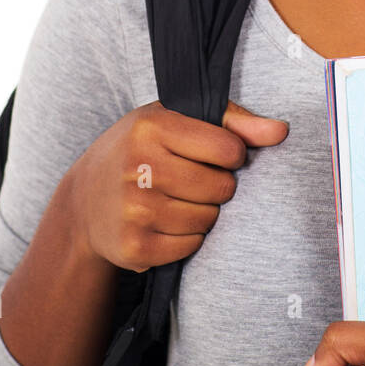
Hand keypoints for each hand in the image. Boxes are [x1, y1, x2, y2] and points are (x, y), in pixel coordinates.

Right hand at [63, 97, 287, 270]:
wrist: (83, 199)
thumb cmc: (141, 149)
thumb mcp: (176, 119)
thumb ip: (233, 121)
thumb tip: (281, 131)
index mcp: (151, 127)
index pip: (229, 148)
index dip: (232, 155)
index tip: (217, 154)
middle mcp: (138, 167)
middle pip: (222, 188)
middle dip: (217, 186)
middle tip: (190, 180)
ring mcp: (134, 210)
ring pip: (209, 220)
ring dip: (202, 213)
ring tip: (174, 199)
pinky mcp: (133, 247)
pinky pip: (191, 246)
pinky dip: (187, 238)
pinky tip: (164, 222)